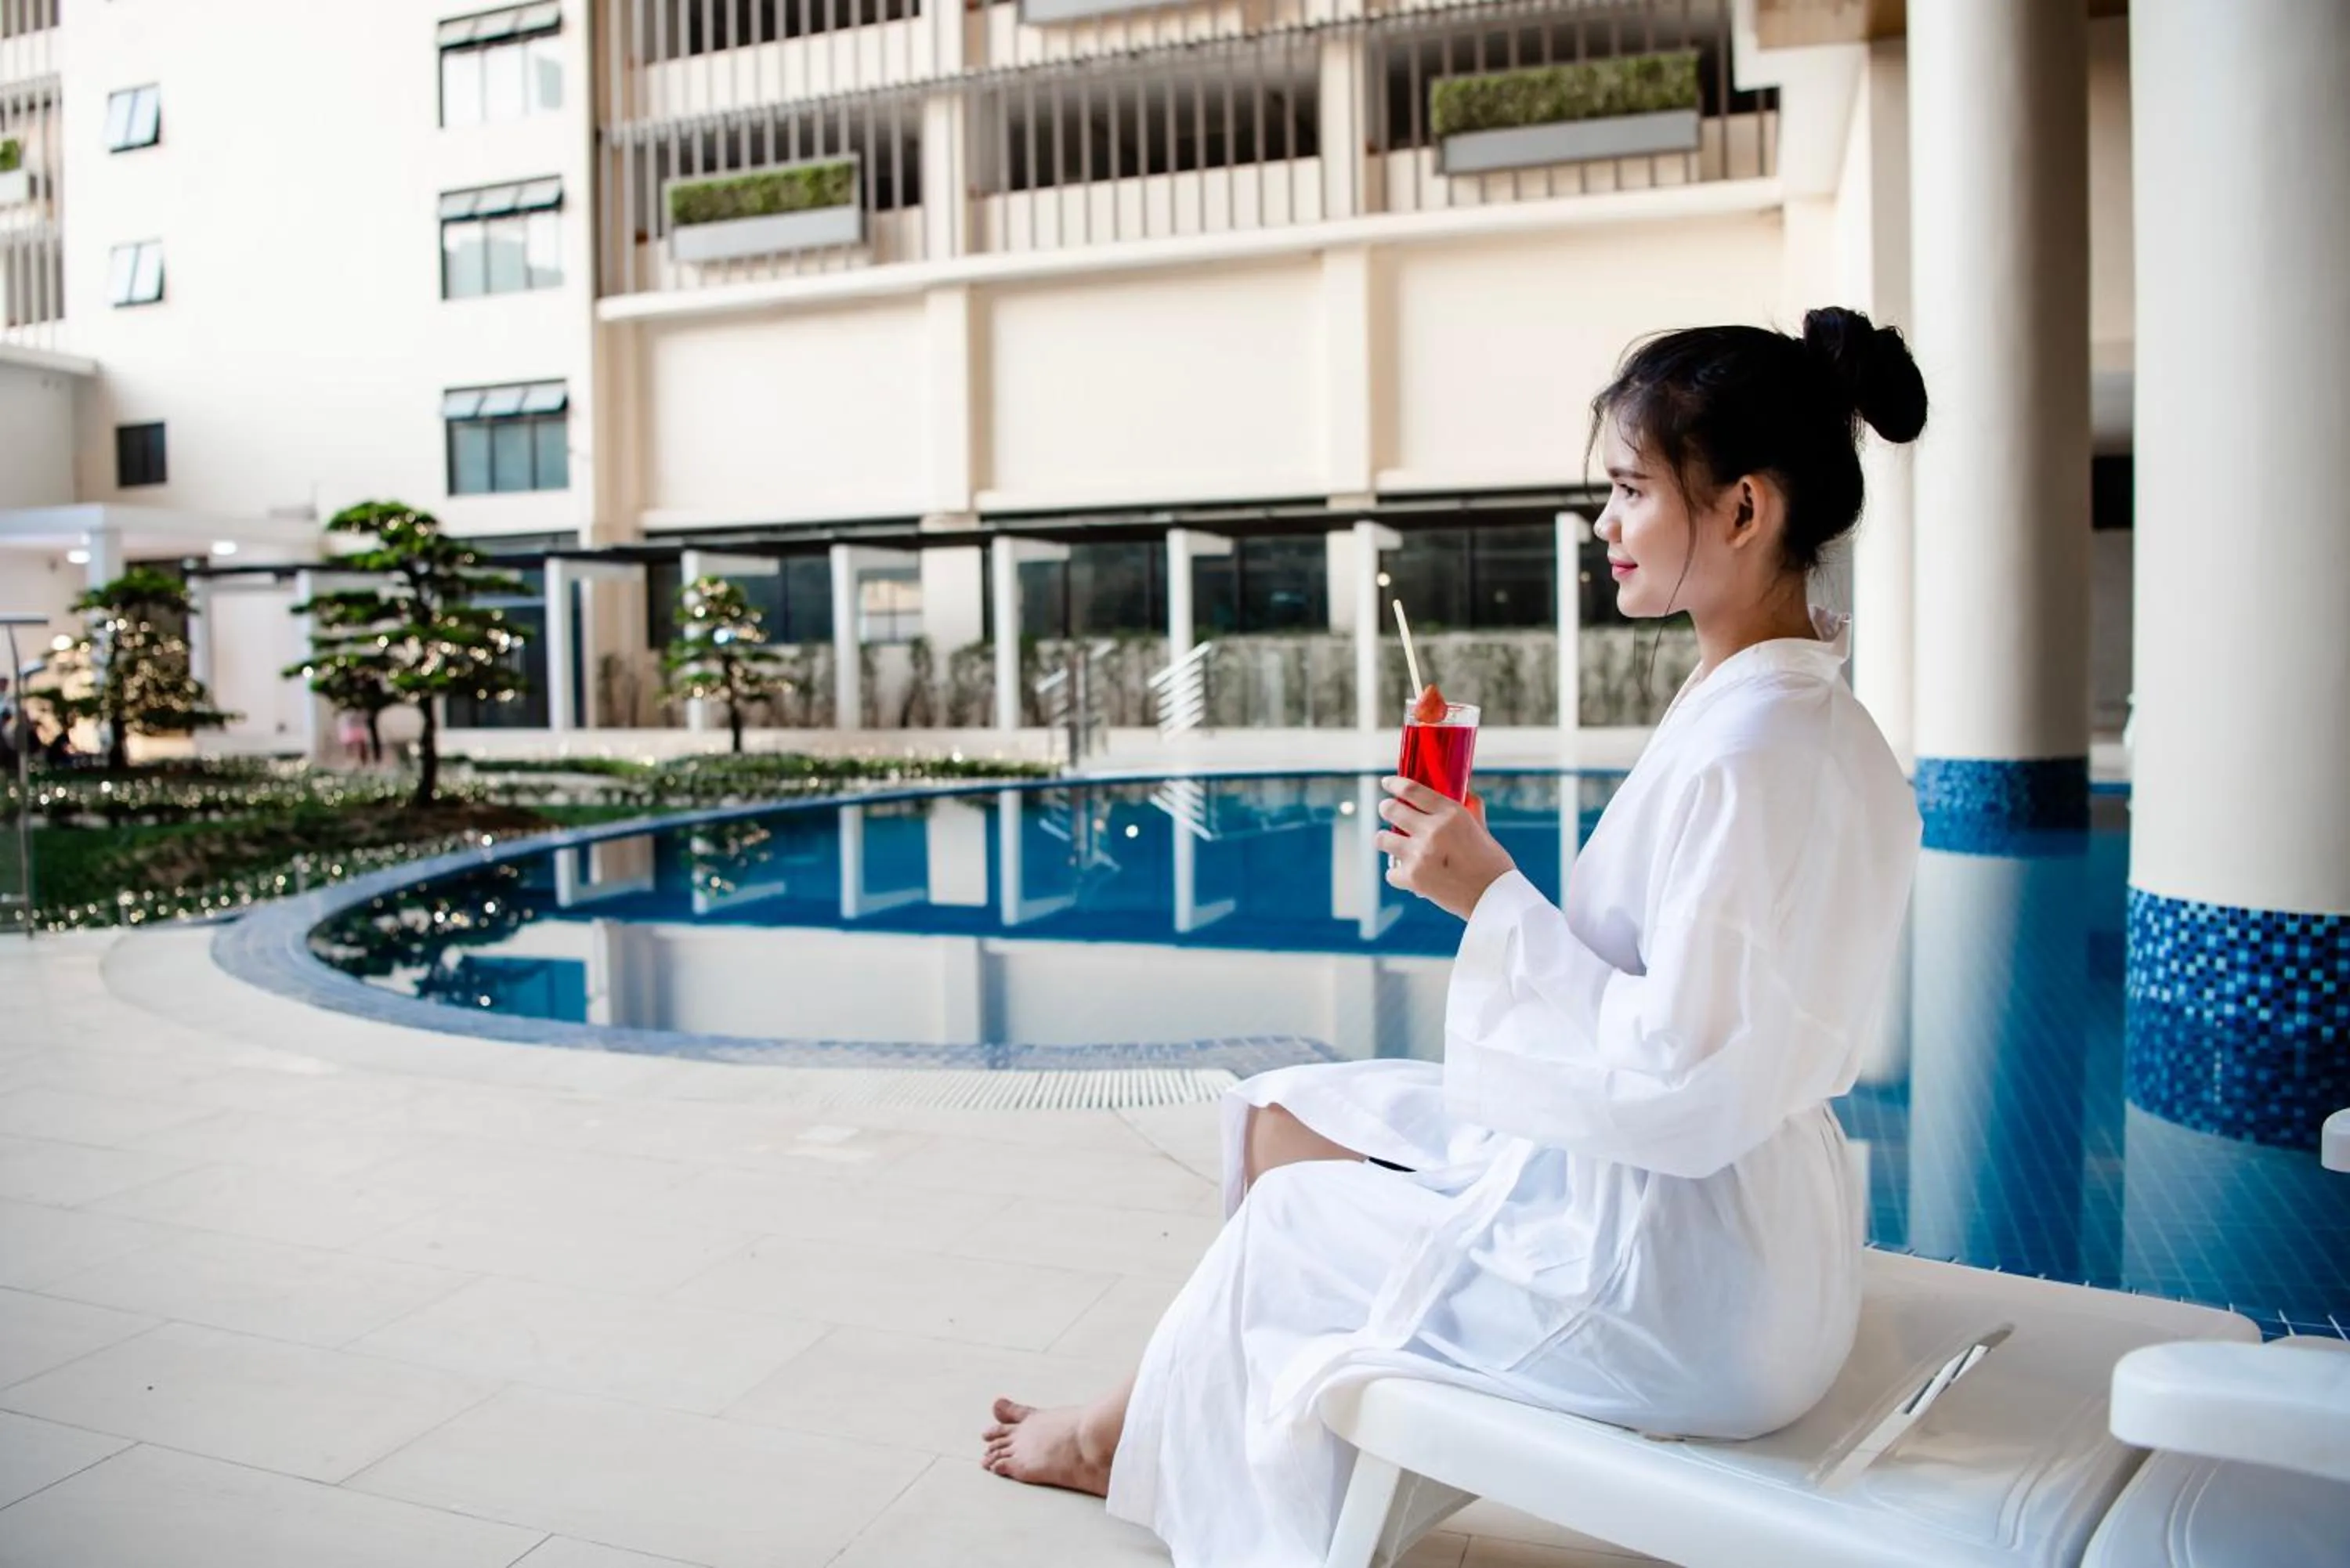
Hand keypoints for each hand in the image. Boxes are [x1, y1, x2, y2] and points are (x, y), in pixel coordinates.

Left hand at [1375, 777, 1515, 919]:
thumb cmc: (1492, 863)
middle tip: (1388, 810)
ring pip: (1382, 838)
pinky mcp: (1413, 878)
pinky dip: (1397, 873)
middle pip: (1391, 809)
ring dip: (1385, 839)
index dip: (1395, 783)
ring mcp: (1420, 855)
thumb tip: (1466, 792)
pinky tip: (1406, 873)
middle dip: (1386, 808)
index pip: (1412, 790)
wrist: (1494, 898)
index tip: (1387, 783)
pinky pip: (1390, 871)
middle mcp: (1433, 830)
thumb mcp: (1482, 829)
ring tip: (1391, 842)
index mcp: (1452, 814)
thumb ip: (1470, 810)